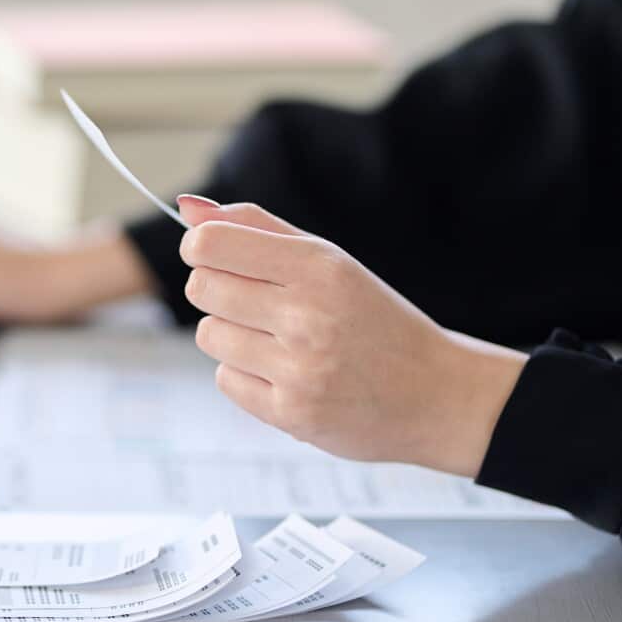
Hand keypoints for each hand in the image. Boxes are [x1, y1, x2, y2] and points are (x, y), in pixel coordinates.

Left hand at [176, 195, 527, 477]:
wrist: (436, 394)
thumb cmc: (372, 319)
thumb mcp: (327, 261)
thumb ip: (255, 228)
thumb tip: (186, 207)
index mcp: (319, 267)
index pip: (213, 244)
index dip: (198, 247)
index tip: (211, 255)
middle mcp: (308, 316)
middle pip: (202, 288)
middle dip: (214, 290)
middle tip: (253, 301)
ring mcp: (299, 369)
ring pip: (209, 335)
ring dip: (230, 335)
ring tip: (276, 340)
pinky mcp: (291, 413)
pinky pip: (226, 379)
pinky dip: (245, 375)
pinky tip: (284, 374)